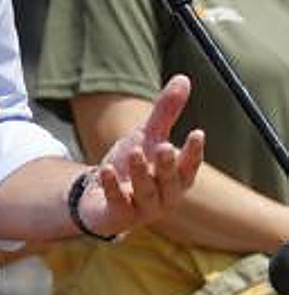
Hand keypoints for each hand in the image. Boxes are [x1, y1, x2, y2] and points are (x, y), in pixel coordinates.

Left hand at [76, 74, 204, 237]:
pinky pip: (117, 202)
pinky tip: (105, 169)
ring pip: (146, 193)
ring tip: (133, 151)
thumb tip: (184, 78)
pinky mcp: (117, 216)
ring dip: (140, 172)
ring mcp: (141, 209)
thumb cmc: (130, 166)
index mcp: (175, 179)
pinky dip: (112, 186)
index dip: (194, 152)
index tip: (197, 132)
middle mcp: (164, 196)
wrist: (98, 197)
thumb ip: (165, 112)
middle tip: (164, 146)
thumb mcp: (147, 136)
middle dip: (168, 165)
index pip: (190, 167)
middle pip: (170, 183)